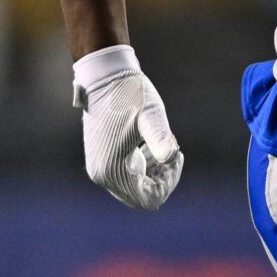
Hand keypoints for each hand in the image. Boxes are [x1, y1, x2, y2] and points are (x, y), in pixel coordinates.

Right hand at [72, 45, 182, 209]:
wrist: (104, 77)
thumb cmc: (129, 93)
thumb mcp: (150, 114)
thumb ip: (159, 136)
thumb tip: (171, 155)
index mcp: (112, 169)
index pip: (148, 199)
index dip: (168, 182)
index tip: (177, 155)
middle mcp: (101, 175)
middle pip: (141, 197)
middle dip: (162, 178)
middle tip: (173, 151)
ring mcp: (99, 168)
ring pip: (135, 188)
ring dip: (154, 173)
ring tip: (163, 145)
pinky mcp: (101, 160)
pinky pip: (127, 178)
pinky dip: (144, 168)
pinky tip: (150, 146)